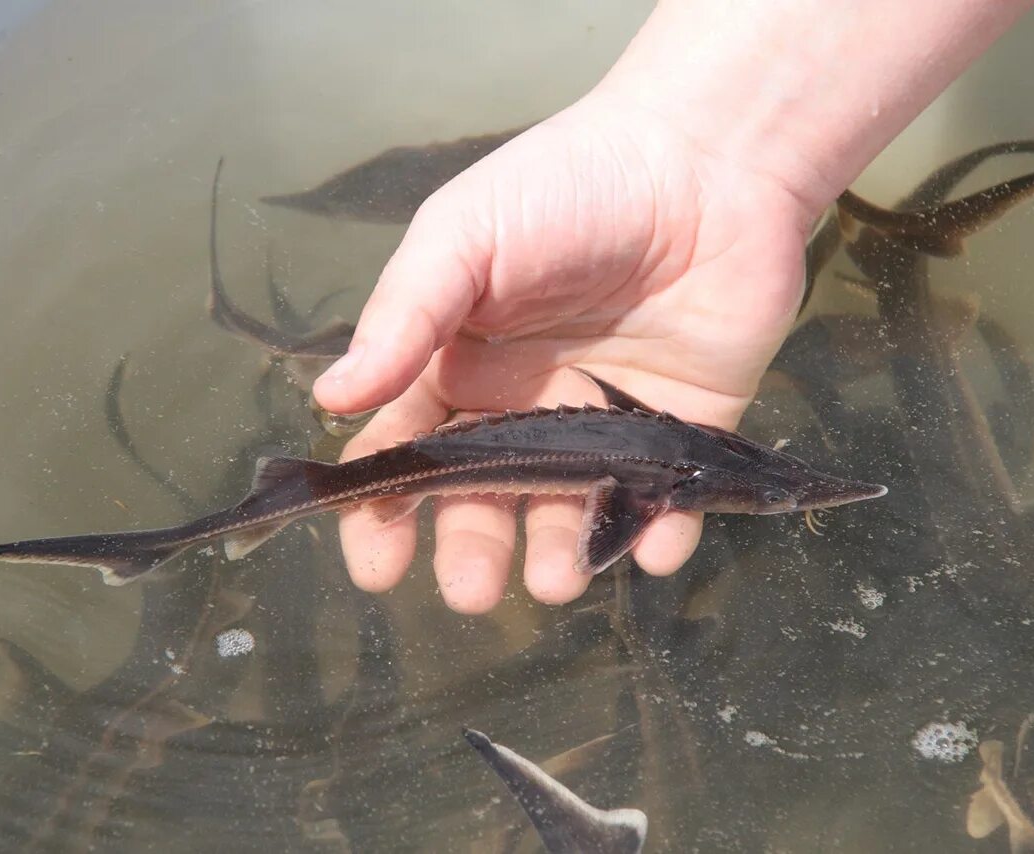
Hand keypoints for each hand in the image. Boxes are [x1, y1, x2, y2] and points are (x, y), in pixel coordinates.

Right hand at [312, 91, 817, 612]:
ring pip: (573, 511)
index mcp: (462, 368)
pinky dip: (664, 530)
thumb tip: (329, 400)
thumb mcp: (465, 236)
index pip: (409, 455)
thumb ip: (404, 317)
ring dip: (560, 556)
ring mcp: (606, 423)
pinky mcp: (685, 427)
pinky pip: (671, 497)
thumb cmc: (569, 188)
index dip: (386, 513)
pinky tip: (655, 547)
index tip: (377, 565)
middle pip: (487, 501)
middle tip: (473, 591)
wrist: (704, 159)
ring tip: (556, 580)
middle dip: (472, 551)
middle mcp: (527, 409)